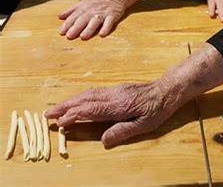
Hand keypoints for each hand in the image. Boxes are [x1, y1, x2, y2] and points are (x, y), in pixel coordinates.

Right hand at [45, 43, 222, 147]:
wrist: (167, 90)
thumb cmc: (158, 109)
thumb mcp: (144, 125)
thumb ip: (123, 131)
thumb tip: (104, 141)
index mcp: (119, 105)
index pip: (91, 110)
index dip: (74, 115)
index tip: (60, 122)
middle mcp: (113, 95)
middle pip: (85, 99)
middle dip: (65, 106)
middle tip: (48, 114)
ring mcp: (114, 90)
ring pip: (88, 94)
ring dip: (71, 101)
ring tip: (57, 108)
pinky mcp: (117, 89)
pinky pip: (94, 92)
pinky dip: (81, 97)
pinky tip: (77, 101)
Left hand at [59, 0, 141, 39]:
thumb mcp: (84, 2)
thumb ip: (72, 10)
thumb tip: (60, 16)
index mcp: (84, 7)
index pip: (74, 16)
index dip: (67, 24)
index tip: (61, 32)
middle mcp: (92, 10)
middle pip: (82, 20)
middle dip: (75, 28)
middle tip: (69, 36)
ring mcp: (103, 13)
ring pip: (94, 22)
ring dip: (89, 29)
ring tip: (83, 37)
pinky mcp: (112, 15)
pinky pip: (109, 22)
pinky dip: (106, 28)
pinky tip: (102, 34)